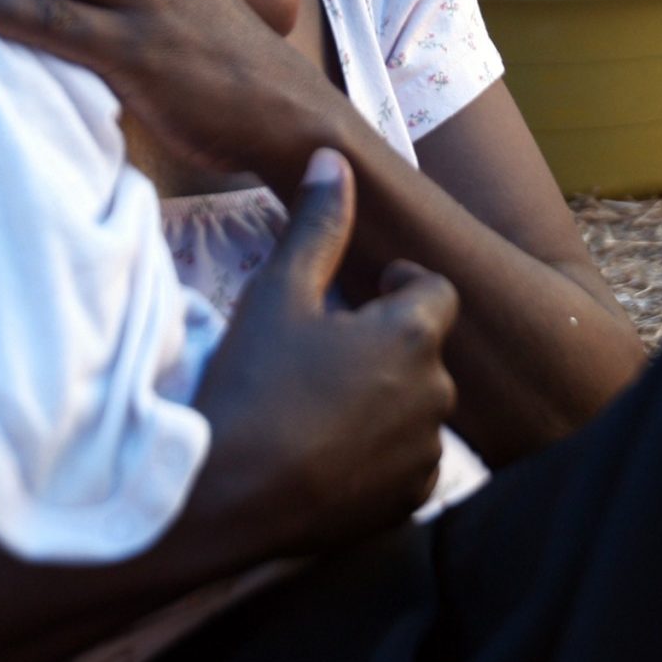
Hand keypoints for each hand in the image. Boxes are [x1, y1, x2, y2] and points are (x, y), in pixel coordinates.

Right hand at [182, 149, 459, 556]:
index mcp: (413, 336)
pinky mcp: (408, 501)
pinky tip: (331, 451)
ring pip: (417, 406)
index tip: (361, 297)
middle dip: (388, 344)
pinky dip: (383, 452)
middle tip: (326, 353)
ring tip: (323, 405)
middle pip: (425, 350)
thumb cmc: (252, 384)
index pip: (436, 290)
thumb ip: (318, 224)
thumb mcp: (278, 292)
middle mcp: (436, 394)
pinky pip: (409, 461)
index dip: (399, 288)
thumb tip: (334, 159)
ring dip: (387, 398)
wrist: (225, 494)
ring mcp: (425, 454)